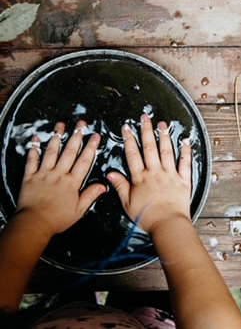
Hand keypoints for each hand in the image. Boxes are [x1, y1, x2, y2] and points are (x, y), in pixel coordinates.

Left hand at [16, 121, 105, 236]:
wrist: (34, 223)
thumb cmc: (56, 219)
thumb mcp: (79, 210)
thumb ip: (90, 195)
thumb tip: (103, 186)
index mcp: (72, 182)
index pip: (84, 161)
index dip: (91, 147)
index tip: (95, 136)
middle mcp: (59, 175)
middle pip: (69, 152)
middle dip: (76, 136)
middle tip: (81, 124)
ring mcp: (44, 174)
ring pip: (52, 152)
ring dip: (57, 137)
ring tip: (61, 125)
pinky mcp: (30, 177)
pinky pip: (31, 161)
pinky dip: (33, 149)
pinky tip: (35, 139)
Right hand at [108, 114, 191, 234]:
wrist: (167, 224)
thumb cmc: (147, 217)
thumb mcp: (128, 203)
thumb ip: (120, 187)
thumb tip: (111, 174)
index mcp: (141, 179)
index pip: (133, 155)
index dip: (129, 140)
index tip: (127, 128)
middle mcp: (155, 173)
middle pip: (149, 148)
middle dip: (146, 131)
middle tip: (145, 118)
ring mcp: (170, 175)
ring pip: (166, 152)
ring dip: (164, 137)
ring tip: (162, 124)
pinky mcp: (183, 180)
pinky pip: (185, 163)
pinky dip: (185, 151)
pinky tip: (184, 141)